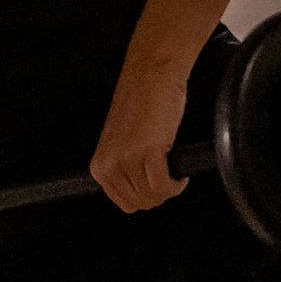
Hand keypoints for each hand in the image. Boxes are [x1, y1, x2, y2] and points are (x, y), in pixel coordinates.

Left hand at [90, 67, 191, 211]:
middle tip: (169, 179)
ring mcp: (127, 159)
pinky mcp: (147, 152)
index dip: (146, 197)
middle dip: (159, 195)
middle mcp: (109, 165)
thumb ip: (126, 169)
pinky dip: (176, 184)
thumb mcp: (123, 145)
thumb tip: (142, 190)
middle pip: (140, 203)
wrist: (151, 79)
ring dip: (169, 189)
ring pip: (153, 196)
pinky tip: (180, 175)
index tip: (157, 186)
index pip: (124, 202)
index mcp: (100, 165)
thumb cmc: (141, 106)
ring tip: (174, 174)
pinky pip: (164, 185)